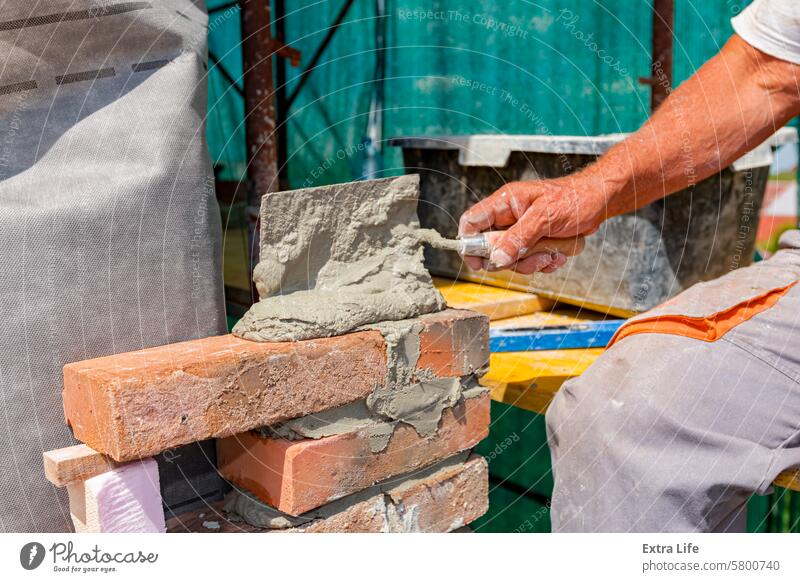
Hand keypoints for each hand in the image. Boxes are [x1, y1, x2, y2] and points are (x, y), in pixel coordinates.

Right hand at [458, 177, 604, 273]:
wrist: (600, 202)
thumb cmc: (575, 198)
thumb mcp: (545, 217)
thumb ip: (519, 237)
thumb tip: (496, 258)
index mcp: (504, 203)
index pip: (471, 222)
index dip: (469, 244)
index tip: (479, 262)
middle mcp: (509, 218)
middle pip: (490, 248)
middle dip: (510, 259)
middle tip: (530, 256)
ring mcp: (521, 231)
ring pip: (511, 259)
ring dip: (531, 262)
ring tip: (551, 254)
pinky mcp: (534, 242)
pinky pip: (529, 261)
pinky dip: (543, 262)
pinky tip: (558, 254)